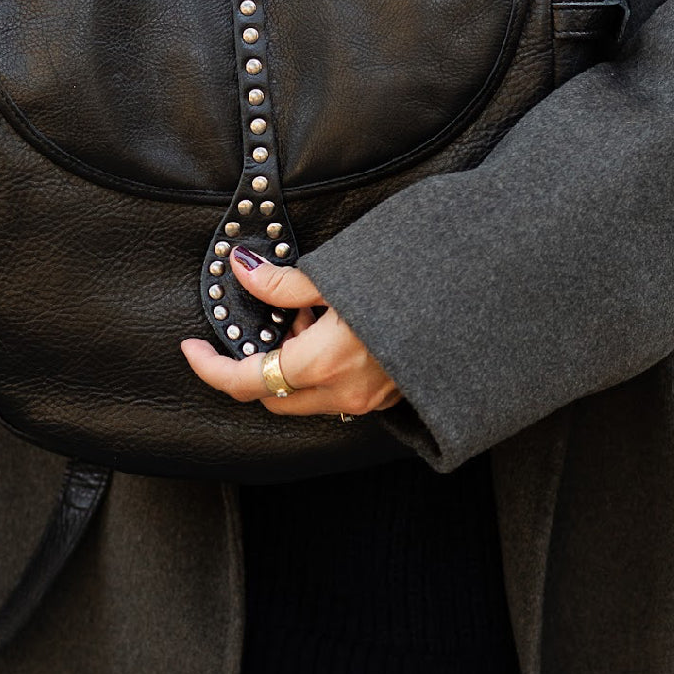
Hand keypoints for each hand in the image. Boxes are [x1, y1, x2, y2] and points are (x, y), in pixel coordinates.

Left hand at [180, 246, 401, 417]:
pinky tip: (340, 330)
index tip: (190, 349)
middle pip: (272, 397)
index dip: (209, 368)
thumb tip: (246, 272)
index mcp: (322, 364)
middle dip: (256, 364)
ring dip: (294, 364)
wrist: (483, 298)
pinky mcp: (390, 398)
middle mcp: (343, 394)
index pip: (244, 382)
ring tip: (315, 314)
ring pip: (306, 397)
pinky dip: (323, 368)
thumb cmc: (416, 282)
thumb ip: (287, 285)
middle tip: (266, 320)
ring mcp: (369, 401)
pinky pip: (338, 394)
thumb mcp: (342, 275)